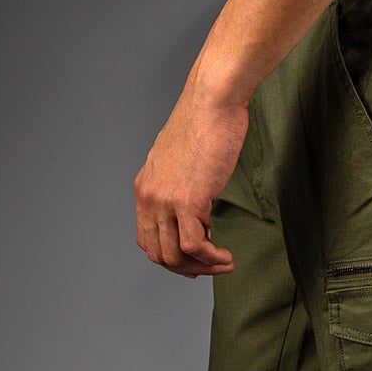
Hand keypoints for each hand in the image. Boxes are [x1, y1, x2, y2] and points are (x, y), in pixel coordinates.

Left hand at [133, 79, 248, 276]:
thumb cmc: (205, 123)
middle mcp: (149, 197)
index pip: (147, 239)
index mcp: (145, 188)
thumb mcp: (181, 160)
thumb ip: (180, 186)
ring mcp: (165, 201)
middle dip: (187, 268)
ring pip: (175, 256)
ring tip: (224, 263)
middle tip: (212, 266)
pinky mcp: (187, 200)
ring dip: (202, 267)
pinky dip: (212, 258)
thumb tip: (195, 208)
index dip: (171, 256)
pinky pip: (195, 246)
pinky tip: (226, 256)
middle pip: (158, 254)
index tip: (195, 258)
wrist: (212, 102)